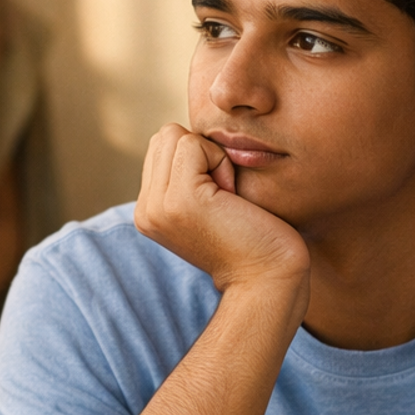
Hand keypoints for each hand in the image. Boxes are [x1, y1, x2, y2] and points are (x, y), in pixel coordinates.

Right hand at [133, 124, 307, 295]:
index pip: (162, 147)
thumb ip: (189, 175)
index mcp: (150, 211)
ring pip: (175, 136)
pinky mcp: (178, 199)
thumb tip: (188, 137)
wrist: (268, 278)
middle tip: (225, 198)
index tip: (220, 199)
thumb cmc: (255, 238)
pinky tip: (232, 197)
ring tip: (227, 199)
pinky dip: (220, 161)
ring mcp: (157, 206)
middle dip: (202, 154)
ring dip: (212, 158)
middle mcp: (146, 209)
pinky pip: (193, 144)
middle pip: (165, 136)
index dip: (199, 159)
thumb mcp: (210, 203)